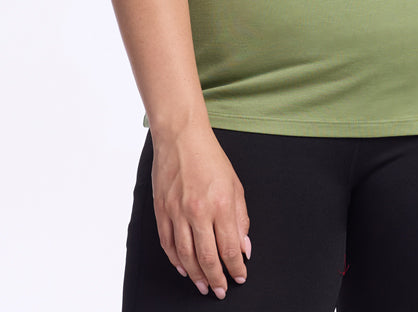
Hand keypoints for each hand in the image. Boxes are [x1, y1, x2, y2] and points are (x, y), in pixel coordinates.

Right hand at [151, 123, 251, 299]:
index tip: (240, 276)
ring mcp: (177, 213)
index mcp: (221, 204)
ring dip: (196, 275)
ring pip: (186, 256)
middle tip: (221, 290)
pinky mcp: (161, 211)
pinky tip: (184, 268)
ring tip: (203, 286)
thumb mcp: (235, 184)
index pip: (229, 247)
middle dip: (216, 279)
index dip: (236, 267)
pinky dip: (176, 260)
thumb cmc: (209, 158)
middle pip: (207, 257)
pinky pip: (168, 244)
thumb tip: (244, 246)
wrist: (181, 138)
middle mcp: (198, 211)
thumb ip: (241, 218)